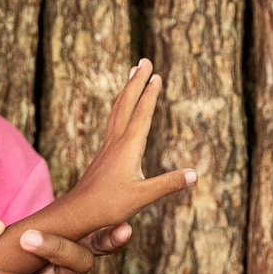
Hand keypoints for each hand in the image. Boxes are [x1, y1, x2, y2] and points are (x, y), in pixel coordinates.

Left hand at [57, 59, 195, 233]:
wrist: (77, 212)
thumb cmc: (108, 206)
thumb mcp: (142, 198)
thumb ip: (168, 184)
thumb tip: (194, 174)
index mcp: (128, 148)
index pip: (141, 115)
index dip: (150, 95)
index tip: (156, 75)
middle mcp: (116, 142)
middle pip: (126, 104)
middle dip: (136, 81)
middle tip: (144, 61)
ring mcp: (108, 147)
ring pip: (117, 111)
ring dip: (126, 90)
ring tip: (133, 74)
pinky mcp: (104, 154)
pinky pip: (113, 122)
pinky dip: (120, 107)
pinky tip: (122, 108)